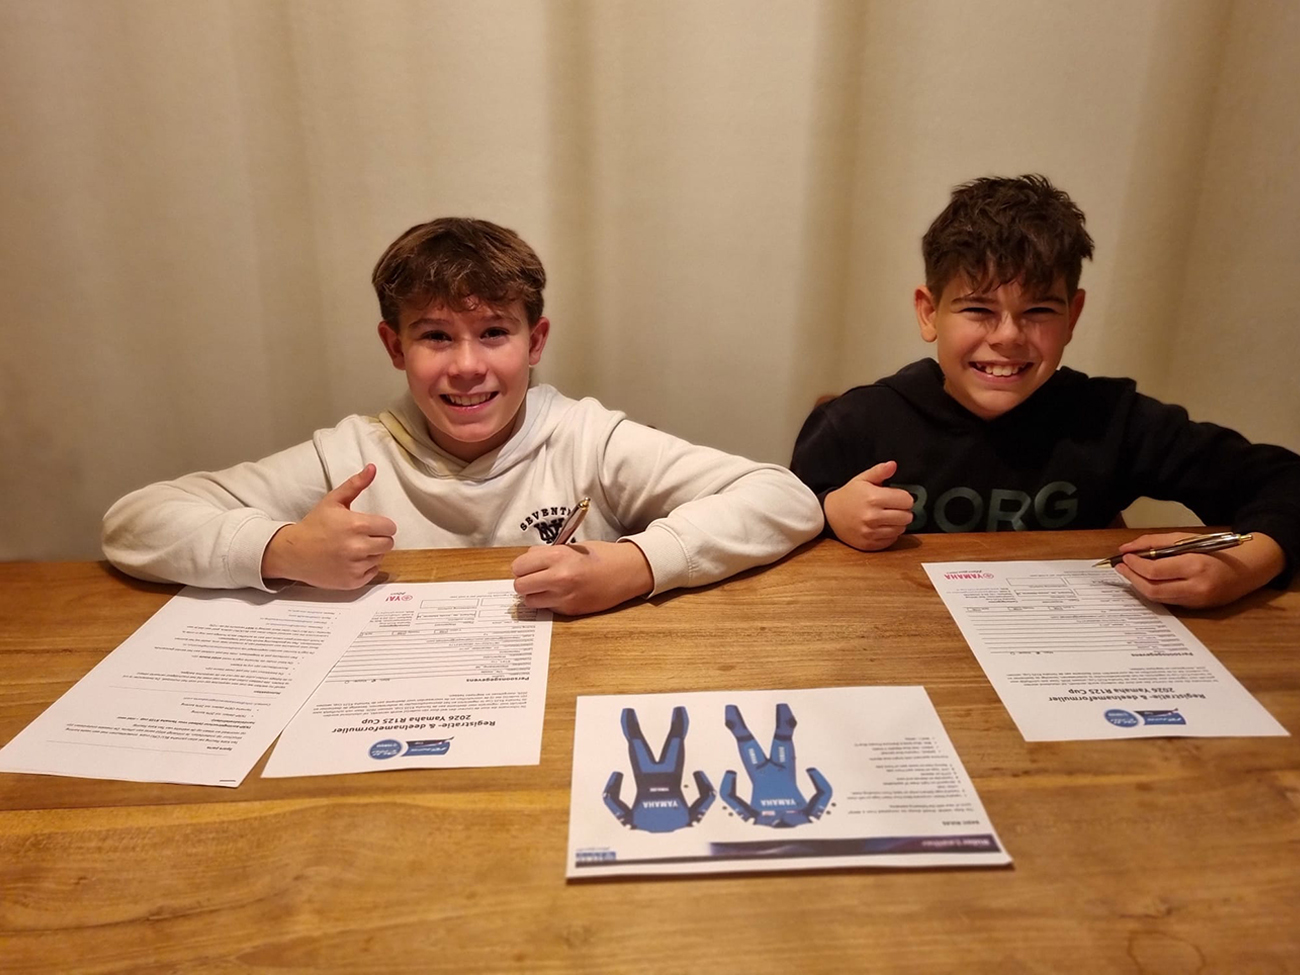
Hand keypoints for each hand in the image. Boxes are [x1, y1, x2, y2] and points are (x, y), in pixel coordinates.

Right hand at [261, 464, 396, 588]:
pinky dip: (365, 567)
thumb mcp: (333, 501)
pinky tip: (350, 561)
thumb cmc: (314, 525)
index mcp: (356, 525)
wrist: (292, 552)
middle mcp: (357, 547)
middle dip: (378, 538)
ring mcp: (354, 566)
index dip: (381, 525)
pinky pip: (372, 572)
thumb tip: (372, 468)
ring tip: (353, 548)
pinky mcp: (352, 582)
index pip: (390, 527)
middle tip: (362, 536)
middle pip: (388, 543)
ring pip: (380, 558)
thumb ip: (356, 484)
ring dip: (372, 553)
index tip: (370, 525)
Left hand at [511, 540, 653, 614]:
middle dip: (524, 581)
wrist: (627, 571)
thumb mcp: (571, 547)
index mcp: (558, 556)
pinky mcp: (571, 610)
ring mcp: (564, 597)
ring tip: (546, 587)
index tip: (527, 566)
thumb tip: (527, 562)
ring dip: (534, 594)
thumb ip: (547, 554)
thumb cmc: (601, 556)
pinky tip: (561, 593)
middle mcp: (558, 578)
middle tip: (533, 577)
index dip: (521, 566)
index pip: (519, 566)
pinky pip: (547, 608)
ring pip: (530, 600)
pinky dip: (549, 602)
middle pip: (520, 586)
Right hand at [822, 460, 914, 550]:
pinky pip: (891, 540)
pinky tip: (881, 527)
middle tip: (893, 508)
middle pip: (907, 517)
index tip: (897, 497)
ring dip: (897, 523)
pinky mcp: (869, 544)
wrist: (829, 515)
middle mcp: (872, 517)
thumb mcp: (862, 479)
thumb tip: (893, 465)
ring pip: (901, 529)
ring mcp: (870, 532)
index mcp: (873, 498)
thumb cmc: (848, 496)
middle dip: (903, 511)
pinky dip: (890, 534)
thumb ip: (879, 471)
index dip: (904, 498)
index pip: (907, 500)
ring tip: (886, 517)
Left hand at [1113, 531, 1284, 607]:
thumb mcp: (1186, 539)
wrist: (1246, 570)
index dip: (1134, 566)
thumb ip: (1155, 542)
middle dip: (1131, 578)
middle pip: (1152, 589)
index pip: (1154, 571)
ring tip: (1129, 573)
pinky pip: (1167, 601)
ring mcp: (1196, 601)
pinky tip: (1146, 581)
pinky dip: (1153, 591)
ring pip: (1157, 598)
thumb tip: (1126, 549)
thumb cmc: (1215, 551)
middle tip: (1120, 567)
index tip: (1124, 557)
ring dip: (1139, 586)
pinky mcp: (1196, 609)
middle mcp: (1196, 587)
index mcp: (1195, 566)